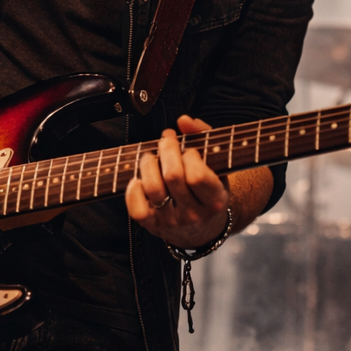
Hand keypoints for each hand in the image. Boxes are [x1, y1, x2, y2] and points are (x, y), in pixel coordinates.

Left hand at [126, 115, 229, 248]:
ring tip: (151, 156)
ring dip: (148, 163)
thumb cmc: (208, 190)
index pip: (197, 176)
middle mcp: (194, 215)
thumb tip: (184, 120)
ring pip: (153, 188)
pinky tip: (139, 179)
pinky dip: (133, 190)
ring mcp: (172, 222)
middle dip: (167, 149)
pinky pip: (136, 208)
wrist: (202, 229)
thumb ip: (204, 137)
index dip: (190, 156)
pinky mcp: (153, 226)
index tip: (189, 150)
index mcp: (214, 201)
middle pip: (173, 176)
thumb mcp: (216, 167)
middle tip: (167, 140)